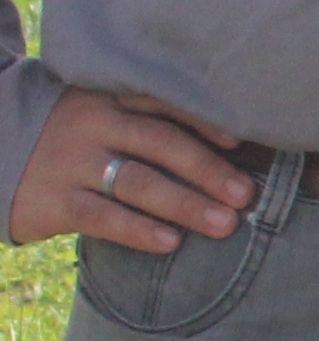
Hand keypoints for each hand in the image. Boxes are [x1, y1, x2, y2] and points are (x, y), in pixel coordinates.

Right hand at [12, 90, 254, 251]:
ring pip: (137, 182)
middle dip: (208, 170)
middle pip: (160, 144)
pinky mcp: (52, 200)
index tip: (240, 142)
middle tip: (245, 195)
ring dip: (186, 204)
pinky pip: (103, 216)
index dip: (204, 122)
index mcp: (107, 98)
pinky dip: (139, 230)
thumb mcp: (96, 116)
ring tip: (225, 224)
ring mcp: (70, 162)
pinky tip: (171, 242)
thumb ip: (143, 122)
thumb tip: (225, 150)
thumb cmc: (65, 139)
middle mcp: (91, 124)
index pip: (163, 104)